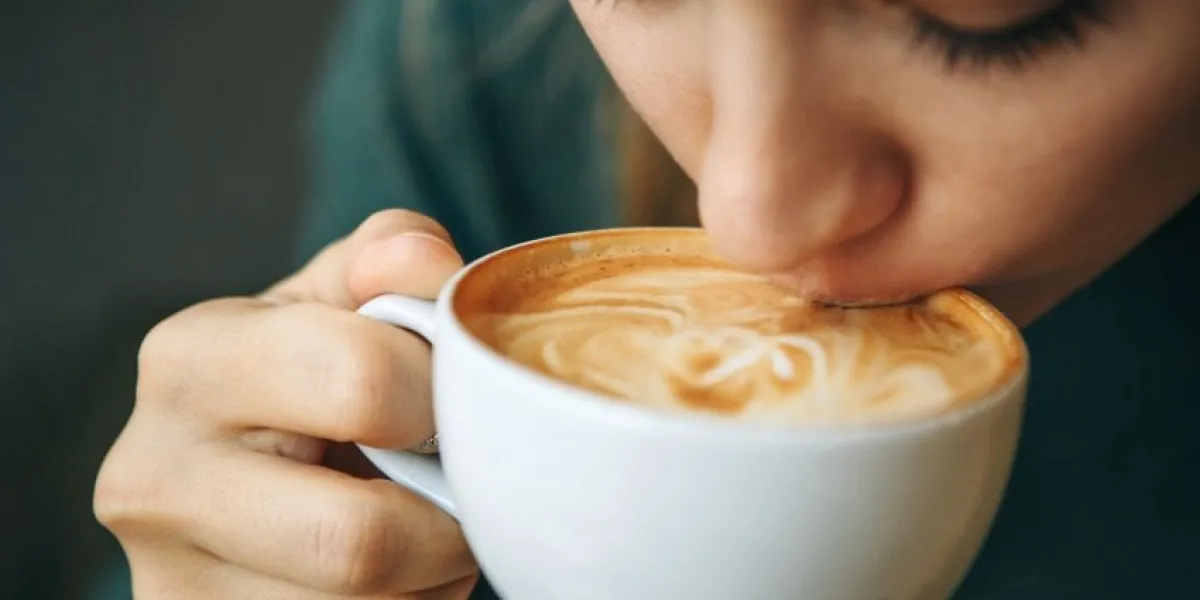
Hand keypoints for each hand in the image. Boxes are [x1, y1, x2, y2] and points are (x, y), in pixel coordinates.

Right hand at [95, 210, 477, 598]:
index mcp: (190, 360)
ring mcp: (167, 581)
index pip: (362, 382)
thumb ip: (386, 262)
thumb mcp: (336, 302)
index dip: (443, 398)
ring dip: (427, 581)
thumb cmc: (307, 375)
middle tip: (458, 494)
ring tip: (416, 532)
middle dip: (444, 524)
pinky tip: (387, 579)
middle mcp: (152, 477)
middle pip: (360, 541)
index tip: (452, 403)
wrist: (235, 478)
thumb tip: (424, 265)